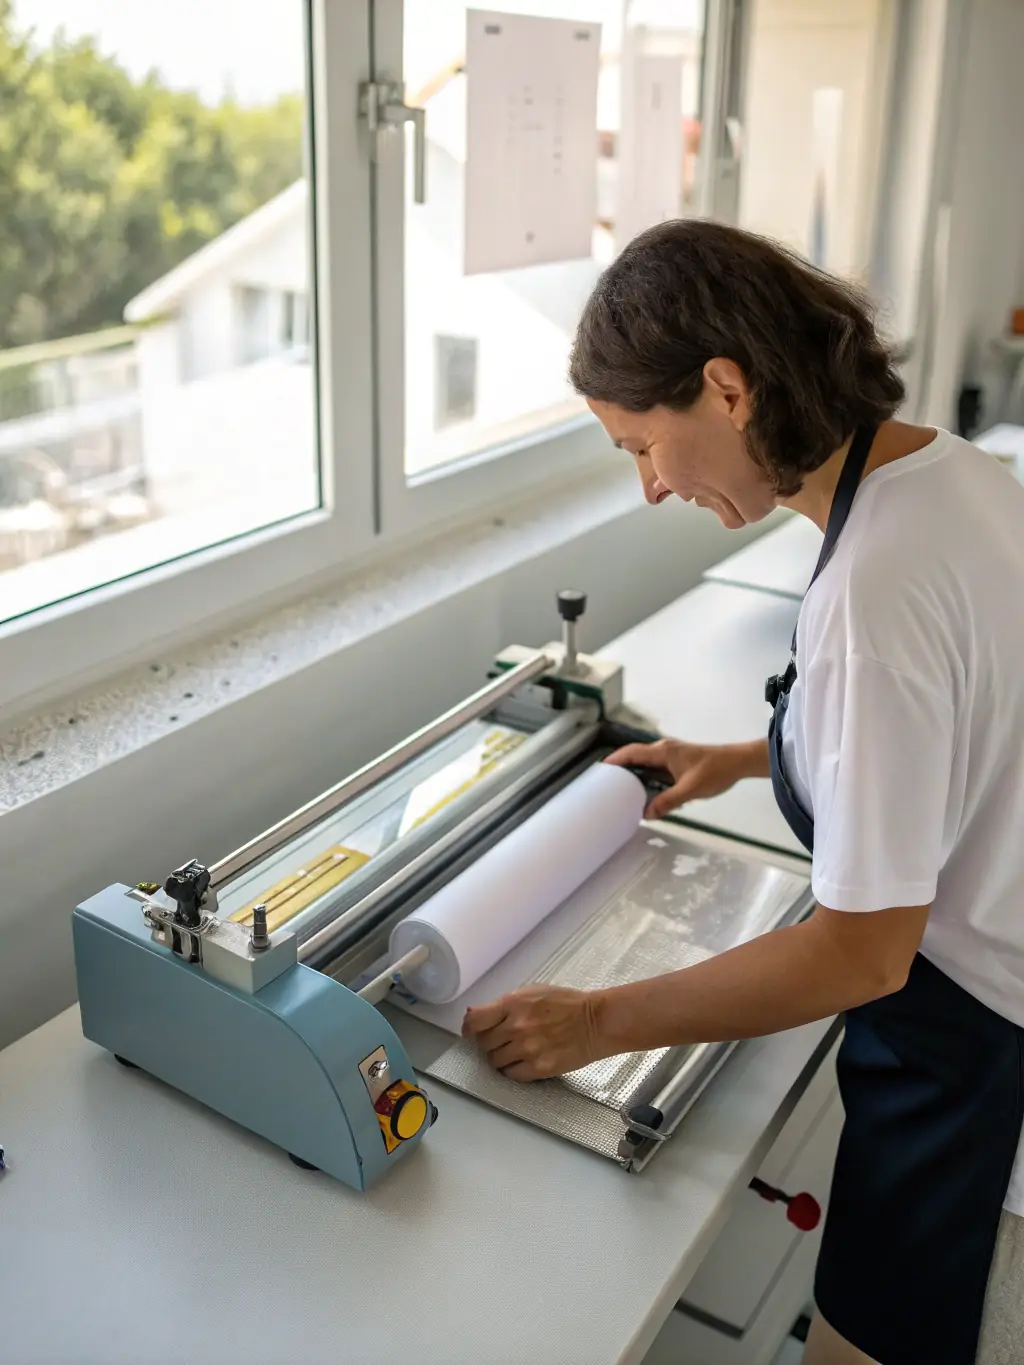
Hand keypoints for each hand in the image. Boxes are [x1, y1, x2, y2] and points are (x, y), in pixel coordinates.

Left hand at [462, 985, 605, 1081]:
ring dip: (501, 1057)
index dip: (469, 1029)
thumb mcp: (531, 992)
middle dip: (490, 1042)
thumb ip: (503, 1004)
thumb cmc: (566, 1004)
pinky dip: (514, 1070)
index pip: (475, 1021)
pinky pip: (512, 1074)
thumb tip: (474, 1014)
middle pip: (484, 1044)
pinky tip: (525, 1061)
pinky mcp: (538, 1068)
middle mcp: (516, 1027)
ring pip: (496, 1061)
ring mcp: (527, 1049)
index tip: (471, 1033)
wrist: (595, 1022)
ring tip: (517, 1050)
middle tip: (504, 1039)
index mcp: (513, 1004)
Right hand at [606, 737, 765, 817]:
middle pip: (635, 755)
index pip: (631, 753)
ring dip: (634, 772)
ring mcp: (671, 754)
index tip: (599, 771)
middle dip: (620, 767)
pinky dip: (646, 775)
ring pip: (645, 761)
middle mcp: (664, 749)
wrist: (738, 762)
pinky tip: (645, 790)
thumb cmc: (714, 772)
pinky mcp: (678, 761)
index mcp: (663, 751)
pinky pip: (655, 766)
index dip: (614, 760)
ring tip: (621, 789)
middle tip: (606, 784)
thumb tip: (646, 815)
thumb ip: (667, 802)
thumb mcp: (689, 790)